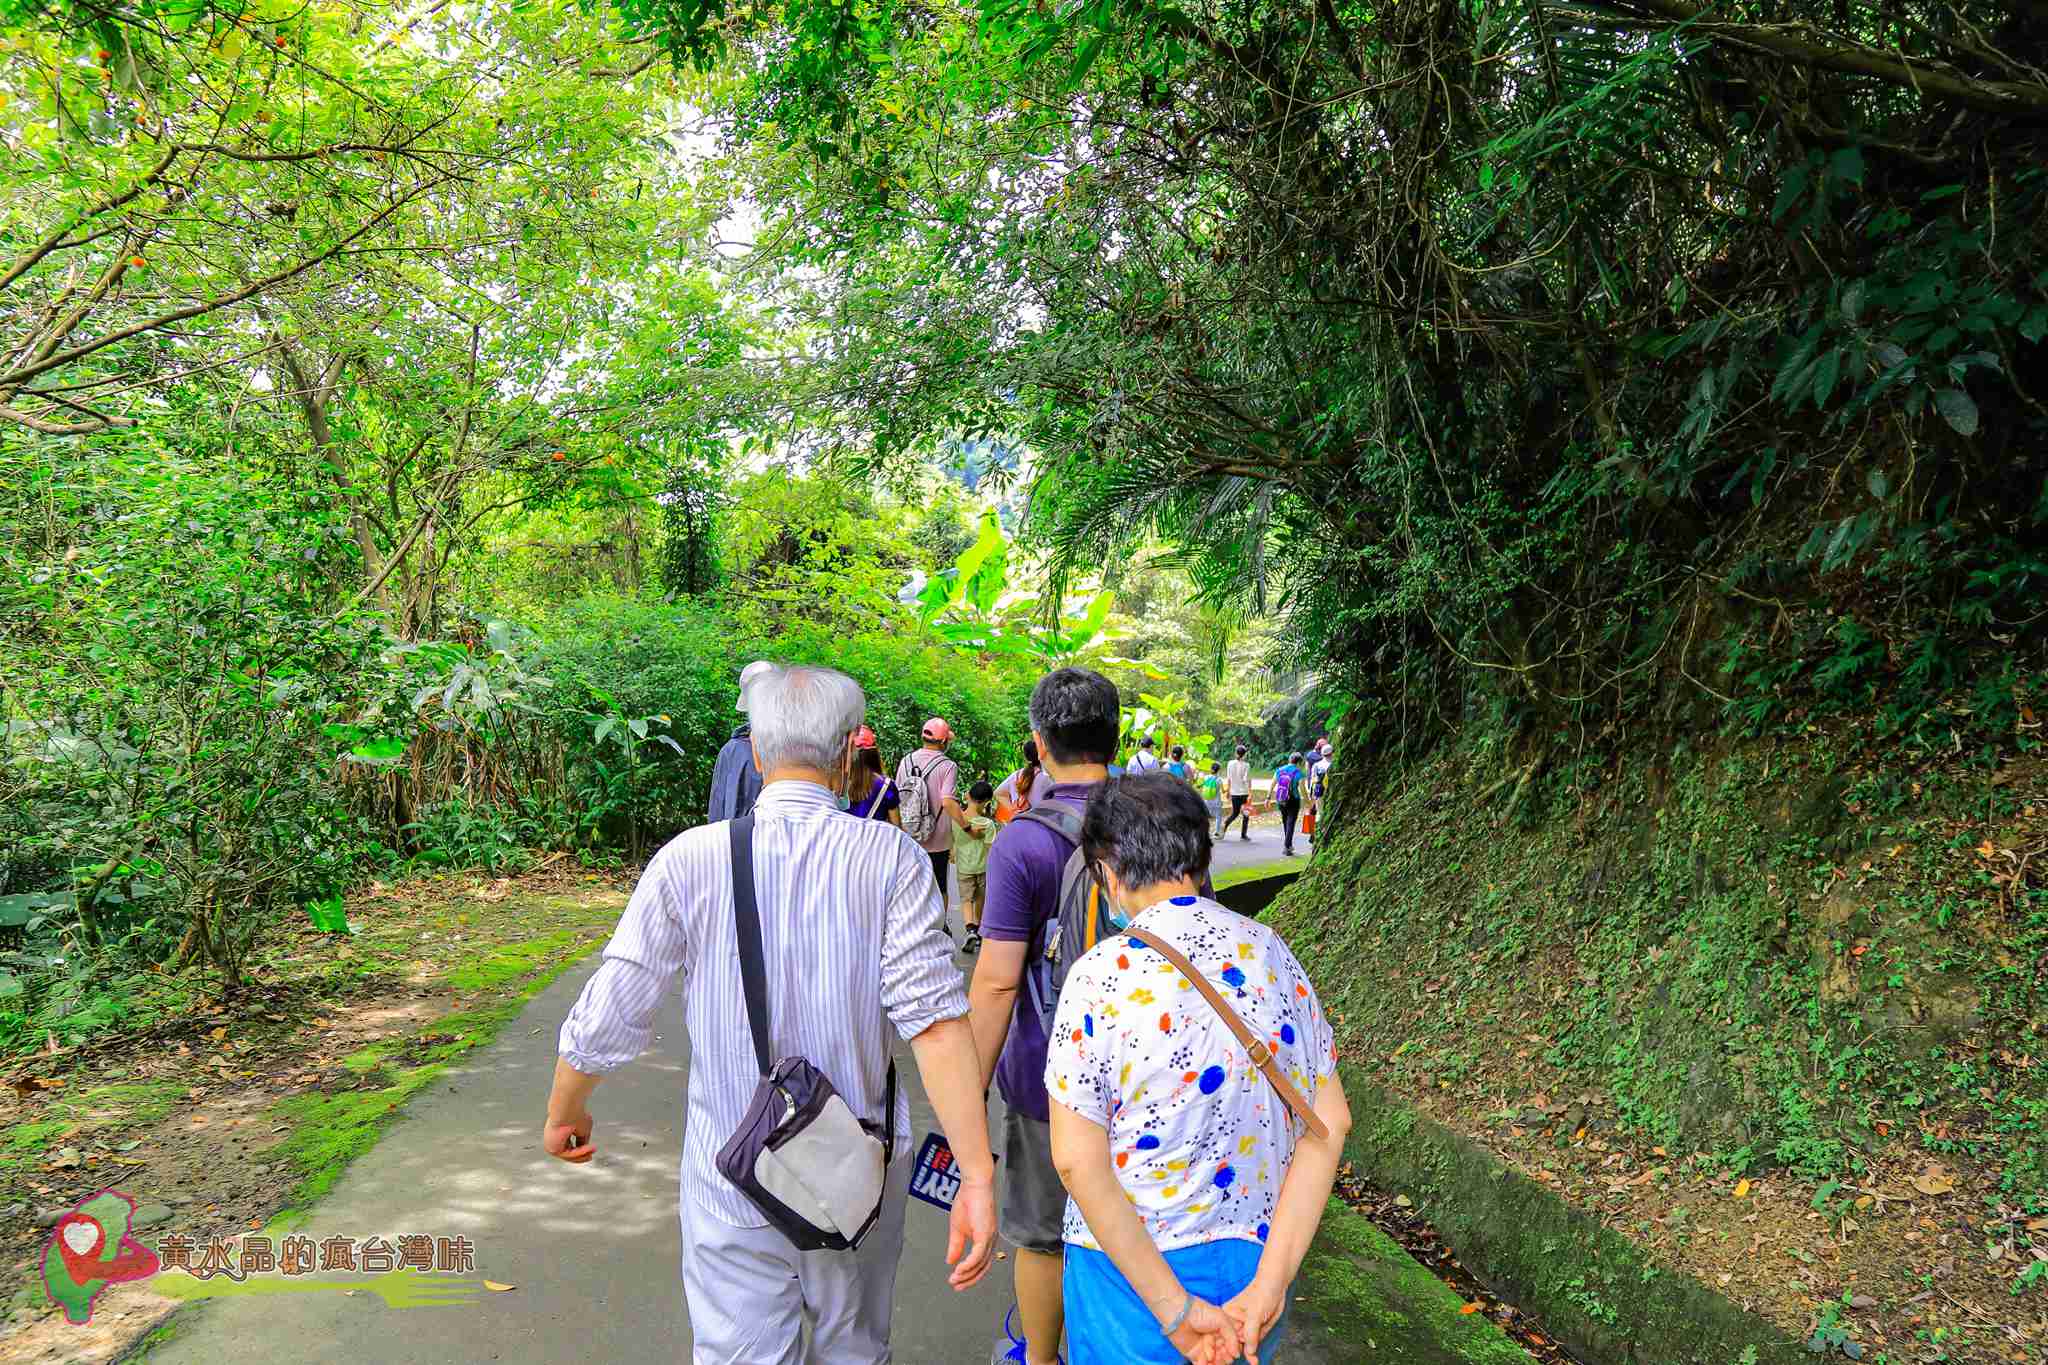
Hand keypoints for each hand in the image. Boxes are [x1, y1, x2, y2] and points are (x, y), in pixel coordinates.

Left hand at [543, 1109, 593, 1163]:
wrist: (567, 1108)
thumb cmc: (575, 1113)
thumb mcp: (582, 1129)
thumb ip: (582, 1140)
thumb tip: (585, 1149)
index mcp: (557, 1134)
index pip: (569, 1146)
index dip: (581, 1150)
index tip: (593, 1149)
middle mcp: (552, 1140)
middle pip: (568, 1153)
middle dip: (581, 1155)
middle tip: (591, 1156)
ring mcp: (550, 1145)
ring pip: (568, 1156)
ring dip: (582, 1154)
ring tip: (593, 1149)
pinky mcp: (551, 1148)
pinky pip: (567, 1155)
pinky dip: (579, 1153)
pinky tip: (589, 1149)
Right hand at [945, 1174, 995, 1289]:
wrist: (973, 1185)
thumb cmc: (967, 1202)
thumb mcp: (957, 1229)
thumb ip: (955, 1246)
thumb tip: (950, 1261)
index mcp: (986, 1240)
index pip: (981, 1264)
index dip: (969, 1275)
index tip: (957, 1282)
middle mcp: (991, 1241)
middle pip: (982, 1267)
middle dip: (968, 1279)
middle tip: (956, 1286)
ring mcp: (990, 1238)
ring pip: (980, 1264)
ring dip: (966, 1274)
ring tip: (954, 1279)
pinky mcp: (986, 1233)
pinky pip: (978, 1255)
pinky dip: (968, 1264)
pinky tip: (959, 1269)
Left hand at [1167, 1296, 1239, 1363]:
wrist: (1179, 1315)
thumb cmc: (1200, 1312)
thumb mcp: (1222, 1319)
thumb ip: (1232, 1337)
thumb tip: (1237, 1354)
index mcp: (1223, 1332)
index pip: (1233, 1346)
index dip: (1233, 1350)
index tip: (1232, 1350)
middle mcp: (1216, 1342)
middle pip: (1226, 1356)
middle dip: (1224, 1357)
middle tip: (1220, 1353)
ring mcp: (1206, 1349)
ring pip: (1216, 1363)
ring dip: (1215, 1362)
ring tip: (1209, 1355)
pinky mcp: (1195, 1356)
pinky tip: (1203, 1358)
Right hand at [1221, 1274, 1287, 1364]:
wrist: (1277, 1285)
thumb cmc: (1262, 1292)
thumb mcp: (1255, 1313)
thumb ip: (1251, 1333)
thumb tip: (1249, 1351)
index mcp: (1227, 1315)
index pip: (1222, 1335)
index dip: (1222, 1348)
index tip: (1226, 1358)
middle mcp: (1234, 1322)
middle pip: (1230, 1342)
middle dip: (1232, 1355)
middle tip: (1236, 1363)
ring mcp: (1245, 1327)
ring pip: (1242, 1346)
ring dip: (1245, 1356)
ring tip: (1251, 1363)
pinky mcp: (1255, 1331)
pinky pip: (1253, 1344)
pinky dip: (1253, 1354)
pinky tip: (1254, 1361)